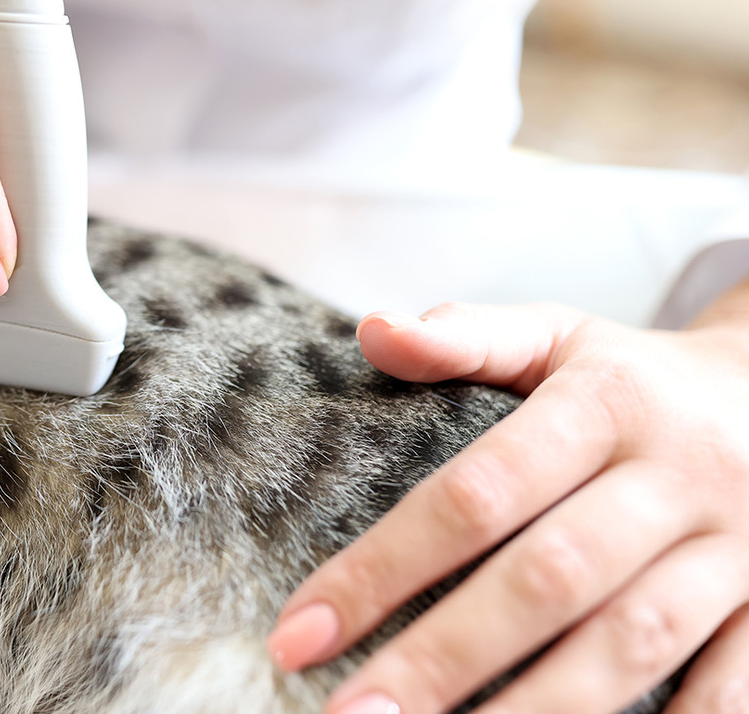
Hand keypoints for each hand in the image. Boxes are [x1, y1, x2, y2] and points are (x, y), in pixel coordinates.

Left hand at [267, 287, 748, 712]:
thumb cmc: (635, 377)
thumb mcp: (557, 336)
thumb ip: (466, 337)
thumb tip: (372, 330)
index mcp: (604, 405)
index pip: (474, 494)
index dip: (383, 567)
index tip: (300, 634)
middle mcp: (674, 477)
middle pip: (547, 580)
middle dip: (445, 658)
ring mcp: (738, 548)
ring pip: (633, 643)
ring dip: (539, 712)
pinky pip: (734, 686)